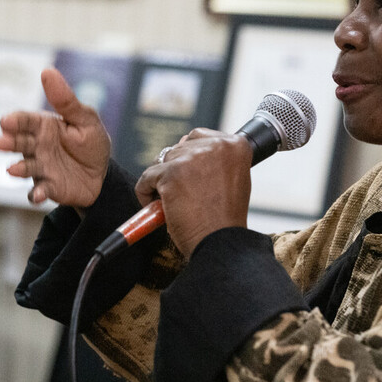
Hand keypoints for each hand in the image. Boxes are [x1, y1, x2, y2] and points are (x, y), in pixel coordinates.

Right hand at [0, 67, 112, 206]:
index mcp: (44, 127)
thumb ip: (66, 100)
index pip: (26, 121)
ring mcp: (41, 168)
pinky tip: (36, 195)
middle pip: (20, 143)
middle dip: (9, 143)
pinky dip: (36, 194)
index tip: (6, 122)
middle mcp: (38, 146)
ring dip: (18, 168)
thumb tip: (47, 71)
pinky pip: (39, 190)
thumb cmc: (91, 142)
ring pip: (26, 167)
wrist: (103, 174)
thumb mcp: (85, 118)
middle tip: (0, 142)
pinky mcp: (48, 187)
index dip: (15, 121)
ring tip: (12, 170)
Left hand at [134, 129, 252, 255]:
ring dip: (161, 181)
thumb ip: (215, 160)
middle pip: (178, 147)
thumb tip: (185, 145)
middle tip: (180, 194)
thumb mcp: (233, 180)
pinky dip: (146, 192)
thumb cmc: (225, 219)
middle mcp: (216, 146)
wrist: (220, 244)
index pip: (199, 137)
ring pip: (162, 161)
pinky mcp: (171, 173)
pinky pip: (147, 177)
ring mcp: (192, 158)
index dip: (189, 157)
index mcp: (235, 145)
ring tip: (170, 202)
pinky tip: (157, 208)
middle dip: (174, 170)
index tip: (190, 176)